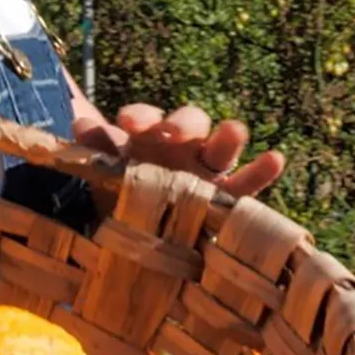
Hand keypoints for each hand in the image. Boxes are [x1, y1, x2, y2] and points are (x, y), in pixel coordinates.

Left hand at [78, 103, 284, 198]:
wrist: (135, 239)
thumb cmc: (118, 192)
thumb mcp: (102, 169)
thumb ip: (94, 146)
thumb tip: (79, 123)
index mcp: (149, 135)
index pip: (148, 116)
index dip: (141, 115)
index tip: (129, 121)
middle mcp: (181, 147)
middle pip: (189, 122)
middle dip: (182, 122)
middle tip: (172, 131)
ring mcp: (206, 171)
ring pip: (222, 148)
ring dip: (228, 137)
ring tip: (234, 131)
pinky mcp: (226, 199)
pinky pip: (247, 185)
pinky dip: (262, 171)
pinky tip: (275, 158)